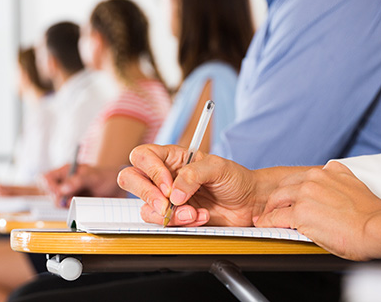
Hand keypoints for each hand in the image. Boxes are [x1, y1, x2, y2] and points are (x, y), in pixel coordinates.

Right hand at [43, 164, 125, 207]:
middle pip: (48, 193)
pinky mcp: (74, 203)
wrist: (118, 190)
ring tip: (80, 200)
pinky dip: (72, 210)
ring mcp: (69, 194)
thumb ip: (78, 181)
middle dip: (57, 198)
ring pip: (57, 203)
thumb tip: (62, 189)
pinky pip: (67, 209)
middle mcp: (65, 182)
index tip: (58, 193)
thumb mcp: (94, 177)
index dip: (48, 186)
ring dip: (66, 204)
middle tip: (70, 199)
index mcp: (66, 171)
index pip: (45, 178)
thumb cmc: (107, 178)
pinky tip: (83, 205)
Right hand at [117, 144, 260, 226]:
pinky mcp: (173, 218)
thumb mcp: (218, 167)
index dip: (150, 171)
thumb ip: (193, 174)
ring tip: (194, 213)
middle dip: (146, 194)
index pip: (143, 157)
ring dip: (169, 214)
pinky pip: (162, 224)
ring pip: (145, 207)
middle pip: (131, 179)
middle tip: (166, 205)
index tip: (168, 186)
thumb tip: (174, 193)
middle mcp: (164, 176)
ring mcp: (166, 199)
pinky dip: (180, 224)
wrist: (249, 203)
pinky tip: (200, 218)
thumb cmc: (235, 179)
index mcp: (172, 157)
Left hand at [254, 161, 380, 260]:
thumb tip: (335, 177)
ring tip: (264, 218)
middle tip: (271, 209)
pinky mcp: (300, 213)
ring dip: (269, 209)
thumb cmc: (371, 214)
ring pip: (277, 199)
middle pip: (284, 186)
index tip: (289, 198)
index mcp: (327, 171)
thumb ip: (340, 178)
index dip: (293, 190)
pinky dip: (267, 222)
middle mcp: (314, 178)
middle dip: (277, 199)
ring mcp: (306, 194)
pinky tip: (266, 226)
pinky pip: (276, 217)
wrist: (377, 227)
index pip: (301, 178)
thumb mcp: (354, 184)